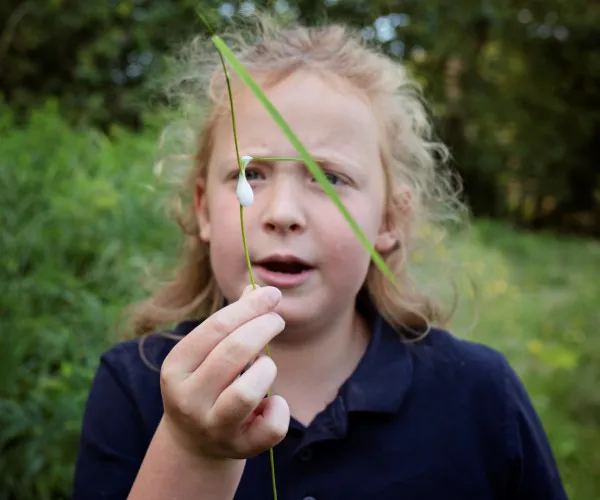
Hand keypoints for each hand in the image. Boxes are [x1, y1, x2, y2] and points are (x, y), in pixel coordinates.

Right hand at [159, 285, 288, 461]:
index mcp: (176, 367)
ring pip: (247, 392)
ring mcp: (213, 426)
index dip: (249, 308)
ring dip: (267, 370)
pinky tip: (273, 402)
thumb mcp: (209, 351)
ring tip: (267, 365)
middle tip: (277, 320)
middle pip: (234, 352)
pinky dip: (279, 409)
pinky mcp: (239, 448)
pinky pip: (271, 427)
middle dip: (263, 328)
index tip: (272, 295)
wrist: (195, 441)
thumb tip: (257, 289)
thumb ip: (232, 320)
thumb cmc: (208, 381)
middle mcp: (188, 398)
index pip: (216, 327)